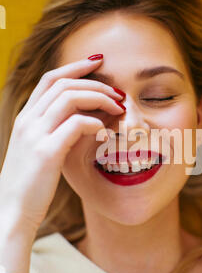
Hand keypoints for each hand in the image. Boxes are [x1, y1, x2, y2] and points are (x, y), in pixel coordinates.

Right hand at [0, 55, 125, 235]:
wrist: (12, 210)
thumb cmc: (30, 183)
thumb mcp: (38, 150)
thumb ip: (55, 131)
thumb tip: (87, 118)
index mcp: (25, 118)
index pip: (50, 79)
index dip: (75, 66)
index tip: (98, 62)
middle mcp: (28, 120)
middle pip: (63, 84)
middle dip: (95, 83)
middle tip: (118, 93)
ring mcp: (35, 134)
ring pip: (70, 98)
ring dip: (100, 98)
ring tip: (118, 108)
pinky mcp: (46, 152)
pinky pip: (75, 124)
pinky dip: (95, 123)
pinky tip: (104, 132)